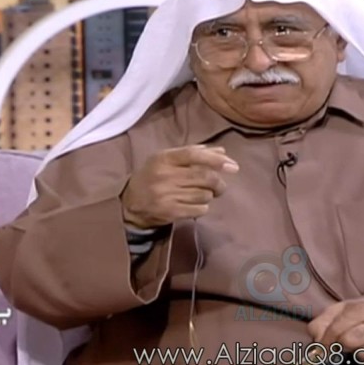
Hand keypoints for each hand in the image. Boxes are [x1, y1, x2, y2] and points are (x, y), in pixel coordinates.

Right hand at [122, 145, 238, 228]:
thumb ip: (194, 154)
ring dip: (209, 195)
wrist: (131, 204)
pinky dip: (203, 207)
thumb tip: (222, 152)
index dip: (215, 159)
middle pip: (204, 176)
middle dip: (218, 182)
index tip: (232, 166)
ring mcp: (167, 195)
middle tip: (220, 186)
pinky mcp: (170, 212)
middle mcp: (164, 175)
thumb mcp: (168, 160)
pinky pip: (199, 209)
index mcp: (164, 158)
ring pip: (204, 194)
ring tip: (202, 195)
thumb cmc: (154, 176)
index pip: (194, 155)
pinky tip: (196, 205)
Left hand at [307, 299, 363, 364]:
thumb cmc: (361, 316)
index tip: (322, 348)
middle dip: (337, 348)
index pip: (336, 329)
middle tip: (335, 350)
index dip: (324, 342)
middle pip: (347, 341)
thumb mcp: (340, 311)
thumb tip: (317, 340)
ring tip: (353, 349)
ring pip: (361, 355)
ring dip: (352, 355)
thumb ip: (323, 322)